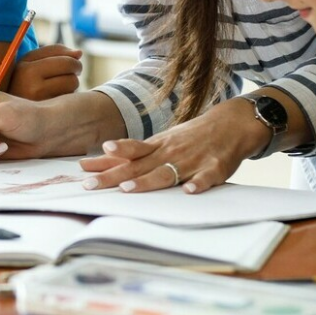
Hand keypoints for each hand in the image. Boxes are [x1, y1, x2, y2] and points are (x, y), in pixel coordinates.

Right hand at [7, 44, 82, 99]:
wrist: (5, 106)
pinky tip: (56, 98)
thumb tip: (79, 52)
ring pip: (72, 86)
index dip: (73, 60)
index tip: (72, 61)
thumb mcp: (29, 61)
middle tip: (73, 72)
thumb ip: (54, 52)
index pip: (65, 60)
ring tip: (59, 85)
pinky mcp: (46, 115)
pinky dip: (66, 97)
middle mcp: (32, 87)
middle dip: (75, 71)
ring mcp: (39, 103)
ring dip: (70, 85)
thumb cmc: (21, 79)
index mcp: (26, 69)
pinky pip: (68, 101)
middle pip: (71, 75)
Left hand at [77, 99, 266, 193]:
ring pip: (167, 172)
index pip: (126, 154)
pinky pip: (206, 178)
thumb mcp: (160, 142)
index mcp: (157, 146)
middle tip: (90, 185)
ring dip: (147, 181)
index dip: (106, 160)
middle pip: (138, 166)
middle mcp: (170, 152)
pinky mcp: (215, 168)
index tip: (83, 166)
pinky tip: (189, 191)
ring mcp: (192, 159)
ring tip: (128, 189)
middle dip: (114, 176)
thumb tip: (99, 162)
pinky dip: (198, 184)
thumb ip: (133, 154)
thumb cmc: (190, 137)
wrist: (231, 123)